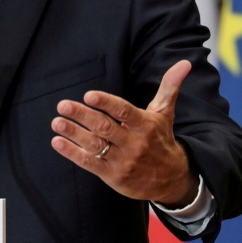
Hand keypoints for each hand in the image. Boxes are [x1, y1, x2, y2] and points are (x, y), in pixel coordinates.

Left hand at [51, 60, 198, 207]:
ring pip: (95, 145)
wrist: (171, 180)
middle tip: (62, 105)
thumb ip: (169, 87)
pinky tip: (58, 142)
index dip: (107, 103)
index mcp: (145, 125)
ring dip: (73, 133)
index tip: (89, 95)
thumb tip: (184, 63)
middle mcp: (134, 143)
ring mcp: (122, 161)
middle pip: (104, 127)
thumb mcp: (165, 113)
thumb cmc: (162, 139)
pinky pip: (90, 163)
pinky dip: (73, 153)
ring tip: (56, 122)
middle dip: (82, 115)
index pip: (124, 111)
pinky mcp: (113, 175)